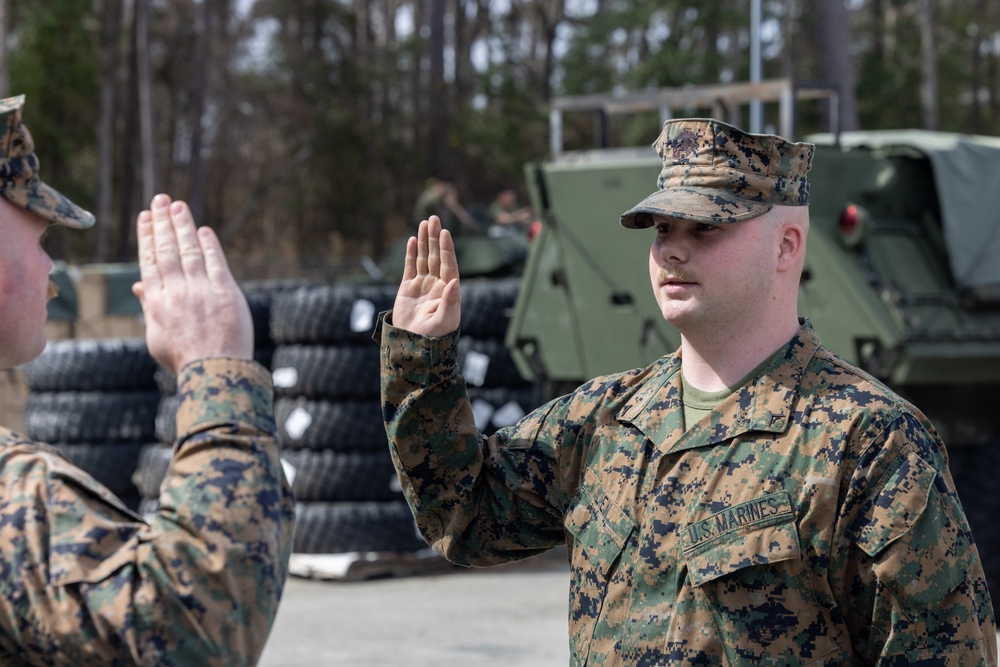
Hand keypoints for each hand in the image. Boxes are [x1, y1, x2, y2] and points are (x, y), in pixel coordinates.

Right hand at [132, 194, 252, 372]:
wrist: (214, 371)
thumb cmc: (185, 358)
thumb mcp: (157, 337)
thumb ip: (150, 309)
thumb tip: (141, 286)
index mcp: (156, 303)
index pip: (149, 261)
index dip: (147, 237)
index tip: (145, 217)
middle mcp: (176, 292)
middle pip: (167, 250)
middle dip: (162, 223)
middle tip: (160, 200)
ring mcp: (201, 291)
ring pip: (189, 251)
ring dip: (183, 226)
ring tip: (178, 206)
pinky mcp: (225, 293)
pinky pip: (215, 263)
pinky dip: (209, 245)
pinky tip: (204, 230)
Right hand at [391, 216, 460, 337]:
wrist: (415, 346)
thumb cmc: (434, 336)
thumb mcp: (444, 320)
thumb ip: (450, 301)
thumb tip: (454, 282)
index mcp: (448, 290)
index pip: (449, 264)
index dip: (447, 248)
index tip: (445, 232)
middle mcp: (437, 284)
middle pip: (437, 256)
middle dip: (435, 237)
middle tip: (433, 218)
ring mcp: (423, 285)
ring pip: (424, 258)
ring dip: (425, 241)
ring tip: (424, 223)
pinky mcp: (408, 289)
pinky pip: (411, 267)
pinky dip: (412, 254)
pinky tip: (414, 240)